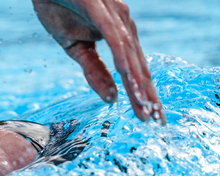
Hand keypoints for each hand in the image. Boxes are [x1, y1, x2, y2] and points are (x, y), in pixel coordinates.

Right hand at [32, 0, 165, 123]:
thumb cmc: (61, 8)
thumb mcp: (77, 49)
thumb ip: (95, 72)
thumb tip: (112, 98)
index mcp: (120, 36)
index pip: (136, 71)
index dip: (144, 95)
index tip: (152, 117)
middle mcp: (124, 25)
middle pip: (140, 66)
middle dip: (148, 95)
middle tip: (158, 121)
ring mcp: (113, 15)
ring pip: (130, 54)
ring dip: (138, 81)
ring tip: (146, 106)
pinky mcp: (99, 8)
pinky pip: (113, 36)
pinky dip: (122, 57)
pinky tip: (127, 75)